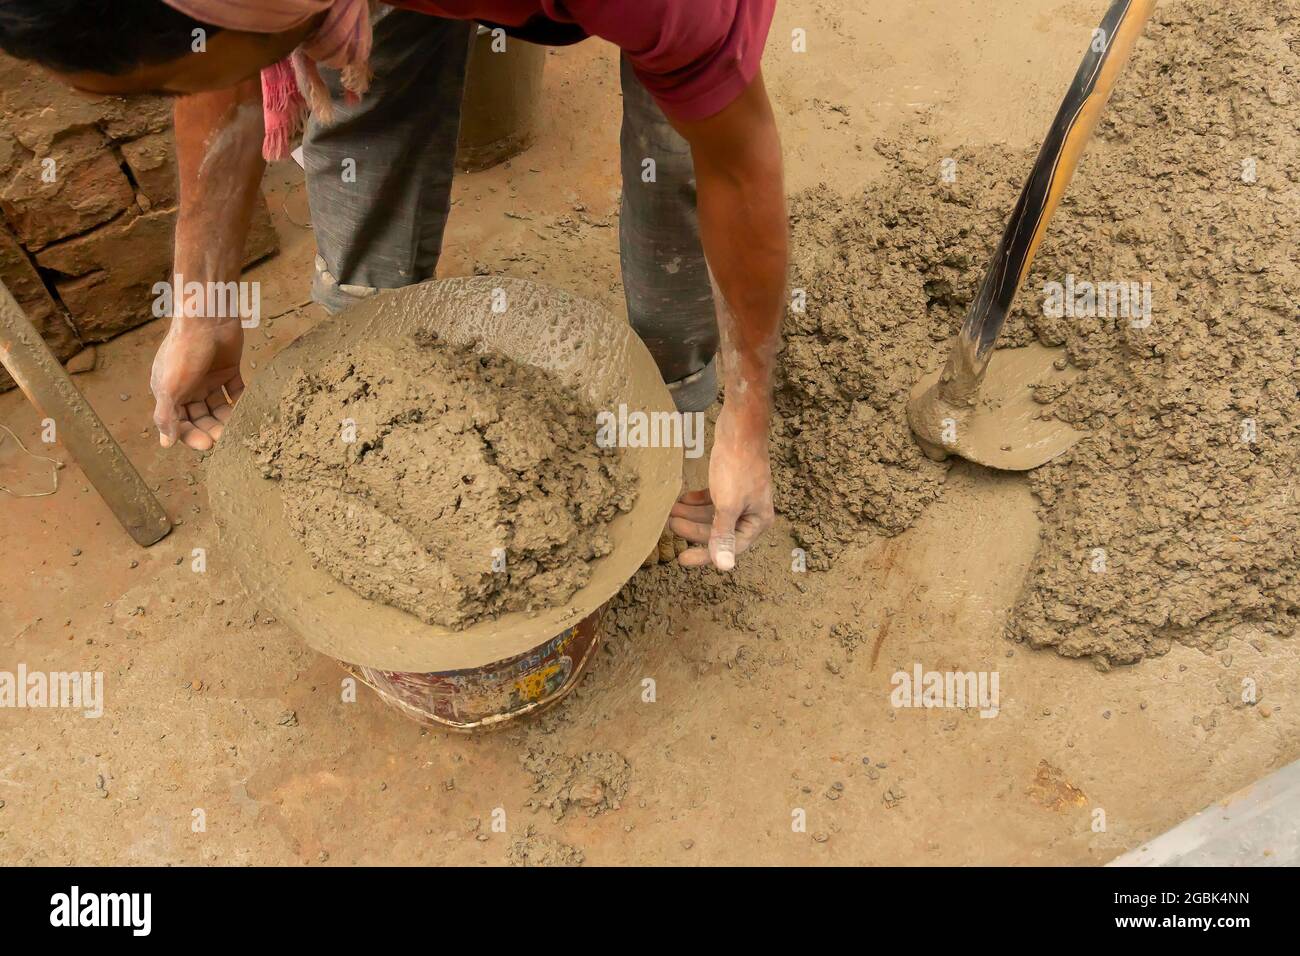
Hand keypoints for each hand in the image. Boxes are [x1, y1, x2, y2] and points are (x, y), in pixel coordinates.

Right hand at [149, 319, 244, 449]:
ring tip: (239, 427)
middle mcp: (187, 387)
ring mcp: (208, 378)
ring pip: (219, 406)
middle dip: (212, 428)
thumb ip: (166, 415)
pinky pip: (235, 391)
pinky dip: (241, 401)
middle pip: (201, 417)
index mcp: (168, 392)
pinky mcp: (228, 370)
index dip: (191, 435)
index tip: (207, 445)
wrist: (207, 317)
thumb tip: (165, 444)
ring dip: (228, 418)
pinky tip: (249, 409)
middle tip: (226, 438)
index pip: (179, 423)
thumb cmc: (184, 351)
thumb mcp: (169, 386)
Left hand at [669, 401, 773, 569]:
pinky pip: (712, 501)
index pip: (729, 547)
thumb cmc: (737, 467)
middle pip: (719, 532)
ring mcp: (741, 498)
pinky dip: (697, 502)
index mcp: (758, 522)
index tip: (681, 558)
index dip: (704, 554)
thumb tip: (725, 567)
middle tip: (671, 524)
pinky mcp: (731, 484)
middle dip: (693, 529)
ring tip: (671, 511)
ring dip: (692, 515)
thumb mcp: (728, 505)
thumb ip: (723, 535)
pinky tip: (682, 500)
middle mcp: (752, 513)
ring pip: (712, 515)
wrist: (740, 429)